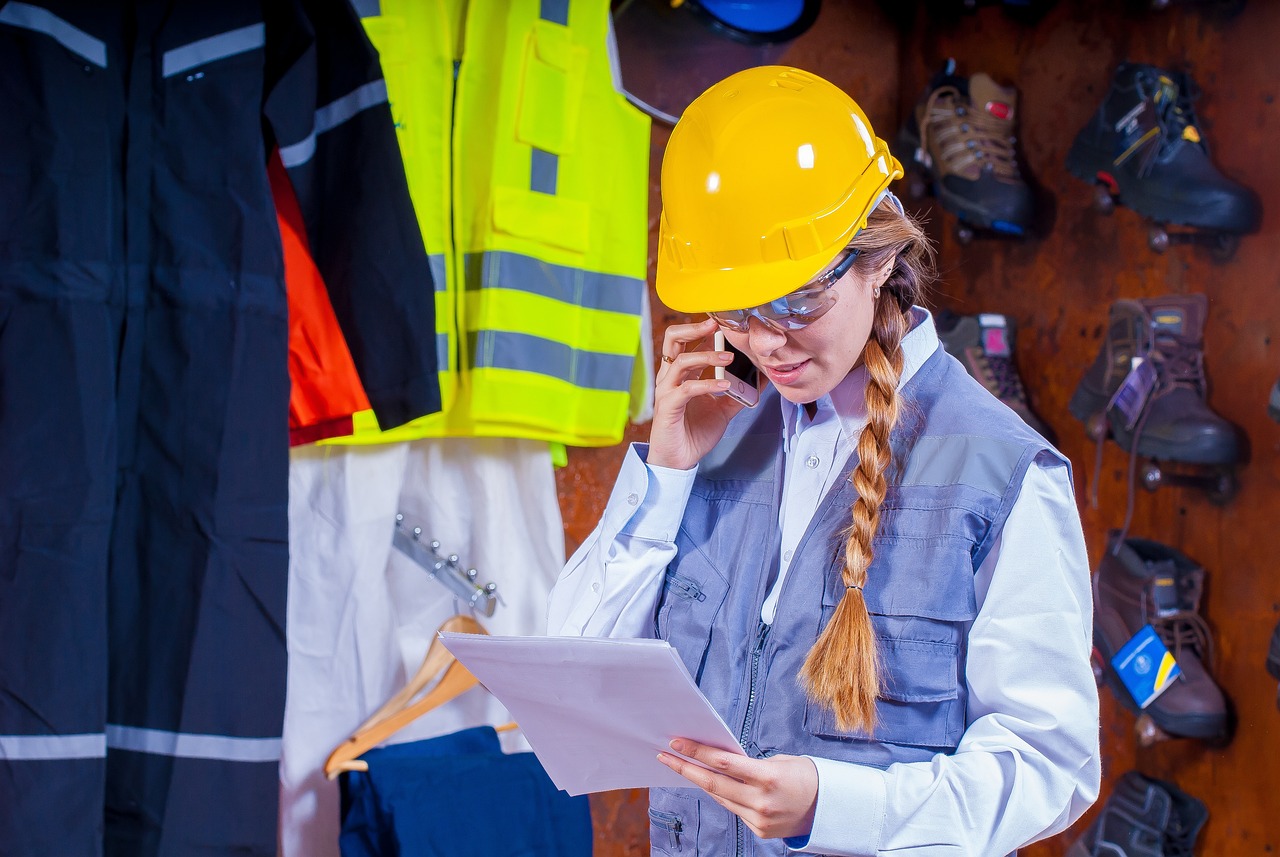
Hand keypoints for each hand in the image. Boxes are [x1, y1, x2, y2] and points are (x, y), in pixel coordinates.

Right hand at [648, 318, 746, 470]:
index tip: (727, 324)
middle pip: (672, 339)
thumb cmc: (694, 433)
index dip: (706, 330)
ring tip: (729, 359)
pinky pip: (687, 388)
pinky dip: (707, 384)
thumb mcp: (722, 410)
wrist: (679, 460)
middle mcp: (670, 377)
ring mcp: (667, 391)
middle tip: (716, 325)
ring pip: (681, 361)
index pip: (689, 341)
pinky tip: (724, 385)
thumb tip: (758, 381)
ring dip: (707, 356)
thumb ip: (736, 394)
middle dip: (694, 328)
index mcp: (681, 374)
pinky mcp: (668, 406)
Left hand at [657, 738, 817, 841]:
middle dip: (685, 768)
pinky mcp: (759, 830)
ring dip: (700, 781)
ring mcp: (758, 818)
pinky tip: (711, 784)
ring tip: (682, 766)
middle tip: (665, 755)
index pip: (722, 762)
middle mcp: (760, 800)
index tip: (677, 742)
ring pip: (719, 797)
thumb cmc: (806, 777)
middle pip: (712, 782)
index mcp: (767, 777)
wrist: (830, 809)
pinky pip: (733, 809)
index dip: (696, 751)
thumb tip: (721, 761)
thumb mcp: (781, 762)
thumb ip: (750, 764)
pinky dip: (722, 795)